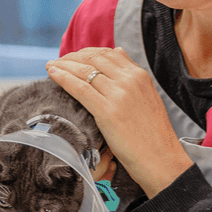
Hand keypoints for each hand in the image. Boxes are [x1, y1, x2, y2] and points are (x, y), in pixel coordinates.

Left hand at [47, 48, 192, 197]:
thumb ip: (132, 76)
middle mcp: (130, 80)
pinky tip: (52, 74)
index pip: (108, 53)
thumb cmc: (152, 135)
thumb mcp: (147, 97)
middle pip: (93, 58)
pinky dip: (63, 78)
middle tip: (58, 62)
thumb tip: (118, 52)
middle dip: (72, 57)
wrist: (160, 159)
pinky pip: (80, 88)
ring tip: (51, 66)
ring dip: (63, 65)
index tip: (73, 58)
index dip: (86, 53)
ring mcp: (119, 94)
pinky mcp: (107, 111)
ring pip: (84, 70)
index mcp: (140, 76)